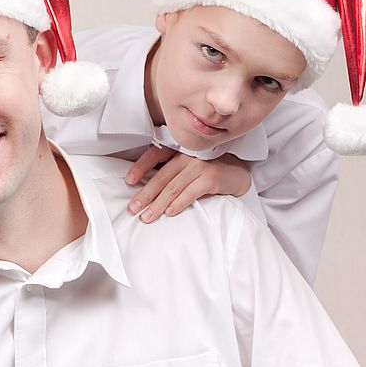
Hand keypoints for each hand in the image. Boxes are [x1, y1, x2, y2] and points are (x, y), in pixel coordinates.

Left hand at [124, 146, 250, 222]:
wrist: (237, 174)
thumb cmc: (206, 172)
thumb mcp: (186, 167)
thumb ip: (169, 173)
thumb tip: (144, 191)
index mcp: (178, 150)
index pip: (154, 155)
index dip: (140, 168)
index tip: (128, 182)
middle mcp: (187, 155)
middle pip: (161, 176)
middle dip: (145, 194)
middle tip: (133, 209)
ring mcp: (200, 165)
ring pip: (173, 187)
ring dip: (158, 204)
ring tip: (147, 217)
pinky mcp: (211, 177)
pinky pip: (191, 192)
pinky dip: (179, 203)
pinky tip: (170, 213)